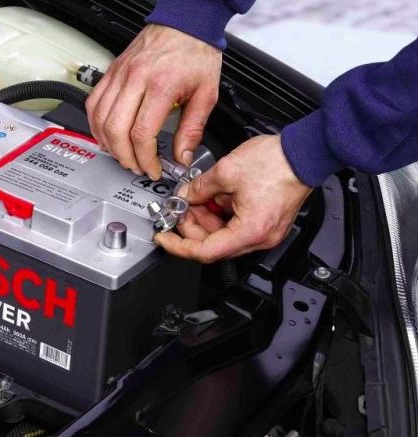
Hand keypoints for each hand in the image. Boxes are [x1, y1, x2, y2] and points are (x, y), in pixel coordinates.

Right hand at [86, 25, 221, 179]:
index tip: (153, 168)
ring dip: (109, 144)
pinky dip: (96, 125)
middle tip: (137, 166)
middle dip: (125, 157)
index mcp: (161, 86)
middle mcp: (135, 79)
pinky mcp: (111, 72)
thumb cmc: (195, 52)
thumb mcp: (206, 94)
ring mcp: (119, 75)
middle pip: (116, 130)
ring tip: (123, 155)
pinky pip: (94, 103)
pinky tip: (107, 135)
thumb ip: (192, 129)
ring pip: (100, 119)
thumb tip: (182, 156)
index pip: (142, 133)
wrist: (185, 23)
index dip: (146, 159)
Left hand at [156, 135, 311, 262]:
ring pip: (223, 235)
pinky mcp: (265, 222)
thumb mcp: (226, 171)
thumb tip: (185, 196)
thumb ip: (198, 187)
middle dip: (192, 226)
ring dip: (205, 218)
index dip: (179, 246)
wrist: (304, 152)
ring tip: (197, 197)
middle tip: (180, 208)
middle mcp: (260, 238)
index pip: (205, 251)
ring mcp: (264, 232)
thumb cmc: (278, 162)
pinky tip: (213, 196)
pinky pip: (235, 225)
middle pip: (213, 245)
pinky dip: (220, 213)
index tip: (164, 238)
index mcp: (250, 231)